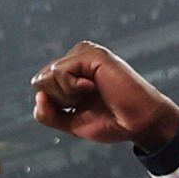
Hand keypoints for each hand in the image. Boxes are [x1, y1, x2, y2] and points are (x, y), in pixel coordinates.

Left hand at [29, 39, 178, 151]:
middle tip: (89, 101)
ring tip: (93, 93)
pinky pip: (60, 71)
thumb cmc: (112, 121)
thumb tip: (38, 96)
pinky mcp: (92, 53)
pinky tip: (93, 87)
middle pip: (41, 80)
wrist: (140, 123)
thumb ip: (47, 114)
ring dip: (68, 95)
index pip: (41, 86)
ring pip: (48, 75)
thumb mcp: (70, 123)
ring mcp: (84, 54)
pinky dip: (72, 88)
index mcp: (71, 72)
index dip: (56, 105)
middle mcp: (76, 59)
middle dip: (60, 100)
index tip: (82, 107)